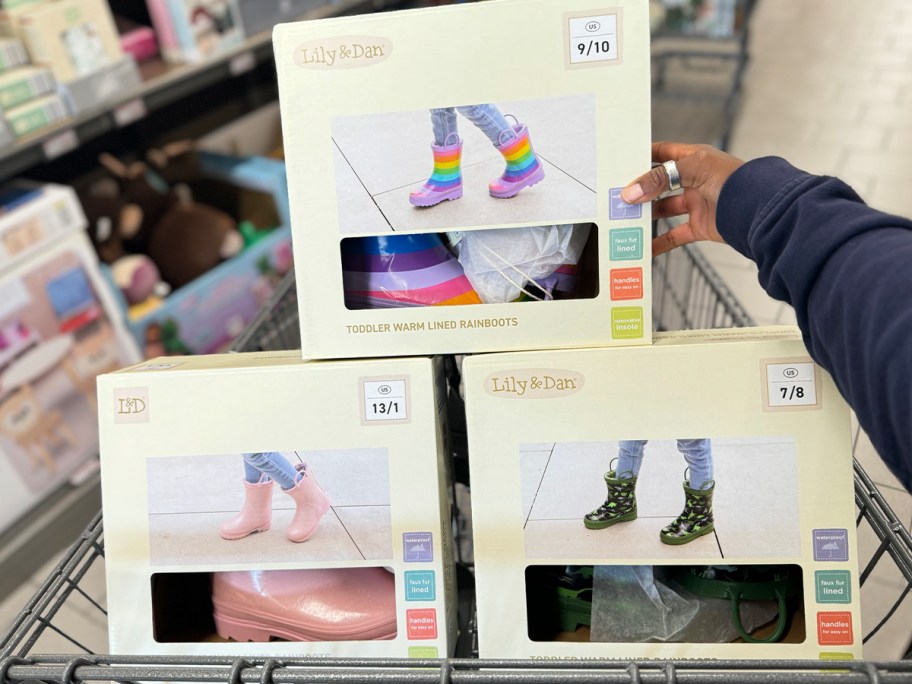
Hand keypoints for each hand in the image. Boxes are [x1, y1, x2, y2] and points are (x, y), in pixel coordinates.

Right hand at [621, 142, 743, 256]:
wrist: (757, 209)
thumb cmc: (734, 180)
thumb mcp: (692, 169)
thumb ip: (659, 179)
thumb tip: (631, 192)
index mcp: (693, 159)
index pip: (662, 153)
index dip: (643, 157)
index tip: (622, 164)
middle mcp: (693, 179)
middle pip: (658, 184)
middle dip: (640, 190)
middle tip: (618, 196)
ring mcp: (696, 203)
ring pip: (664, 209)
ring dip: (647, 216)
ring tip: (627, 220)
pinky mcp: (699, 226)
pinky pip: (675, 235)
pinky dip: (660, 243)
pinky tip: (646, 248)